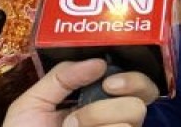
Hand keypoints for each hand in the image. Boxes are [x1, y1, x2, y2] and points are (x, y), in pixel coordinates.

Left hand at [3, 59, 156, 126]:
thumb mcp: (33, 102)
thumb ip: (61, 77)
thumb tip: (98, 62)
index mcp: (95, 101)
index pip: (132, 82)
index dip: (130, 75)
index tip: (108, 77)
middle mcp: (112, 119)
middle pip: (147, 92)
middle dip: (132, 83)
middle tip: (108, 87)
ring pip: (134, 114)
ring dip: (98, 115)